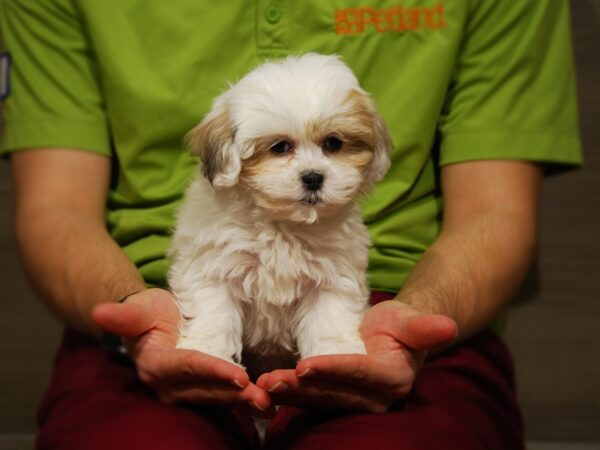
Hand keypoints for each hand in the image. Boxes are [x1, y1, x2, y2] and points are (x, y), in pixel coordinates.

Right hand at [92, 288, 270, 413]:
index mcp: (155, 365)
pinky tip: (265, 404)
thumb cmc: (146, 313)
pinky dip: (242, 401)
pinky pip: (221, 397)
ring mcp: (184, 392)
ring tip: (267, 403)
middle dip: (234, 395)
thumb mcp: (137, 309)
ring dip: (242, 403)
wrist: (151, 324)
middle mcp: (168, 386)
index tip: (239, 375)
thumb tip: (99, 312)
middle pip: (206, 390)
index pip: (188, 368)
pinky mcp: (199, 392)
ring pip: (216, 398)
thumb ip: (123, 315)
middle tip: (263, 397)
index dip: (213, 371)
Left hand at [256, 300, 456, 411]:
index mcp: (393, 378)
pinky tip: (267, 388)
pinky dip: (290, 394)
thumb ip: (424, 326)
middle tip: (272, 380)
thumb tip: (448, 326)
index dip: (333, 369)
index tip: (305, 364)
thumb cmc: (399, 326)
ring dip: (291, 393)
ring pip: (319, 399)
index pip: (359, 374)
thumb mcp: (409, 321)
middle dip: (302, 387)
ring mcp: (355, 402)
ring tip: (264, 384)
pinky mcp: (337, 399)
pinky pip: (312, 398)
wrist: (391, 338)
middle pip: (335, 392)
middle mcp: (375, 398)